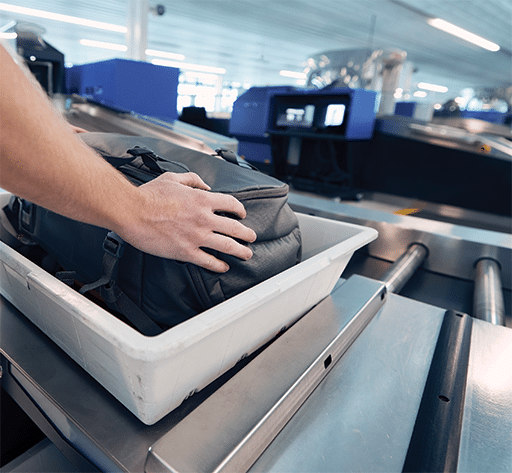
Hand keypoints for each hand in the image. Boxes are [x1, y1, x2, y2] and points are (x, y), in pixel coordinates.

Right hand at [115, 172, 256, 272]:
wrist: (131, 212)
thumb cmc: (148, 195)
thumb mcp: (173, 178)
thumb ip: (192, 179)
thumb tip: (204, 184)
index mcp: (202, 199)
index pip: (231, 204)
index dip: (240, 210)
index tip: (242, 214)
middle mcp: (203, 218)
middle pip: (235, 228)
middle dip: (247, 234)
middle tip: (252, 237)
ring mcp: (197, 236)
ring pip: (227, 246)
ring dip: (241, 251)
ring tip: (247, 254)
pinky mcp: (186, 251)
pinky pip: (208, 261)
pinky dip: (219, 265)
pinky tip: (224, 266)